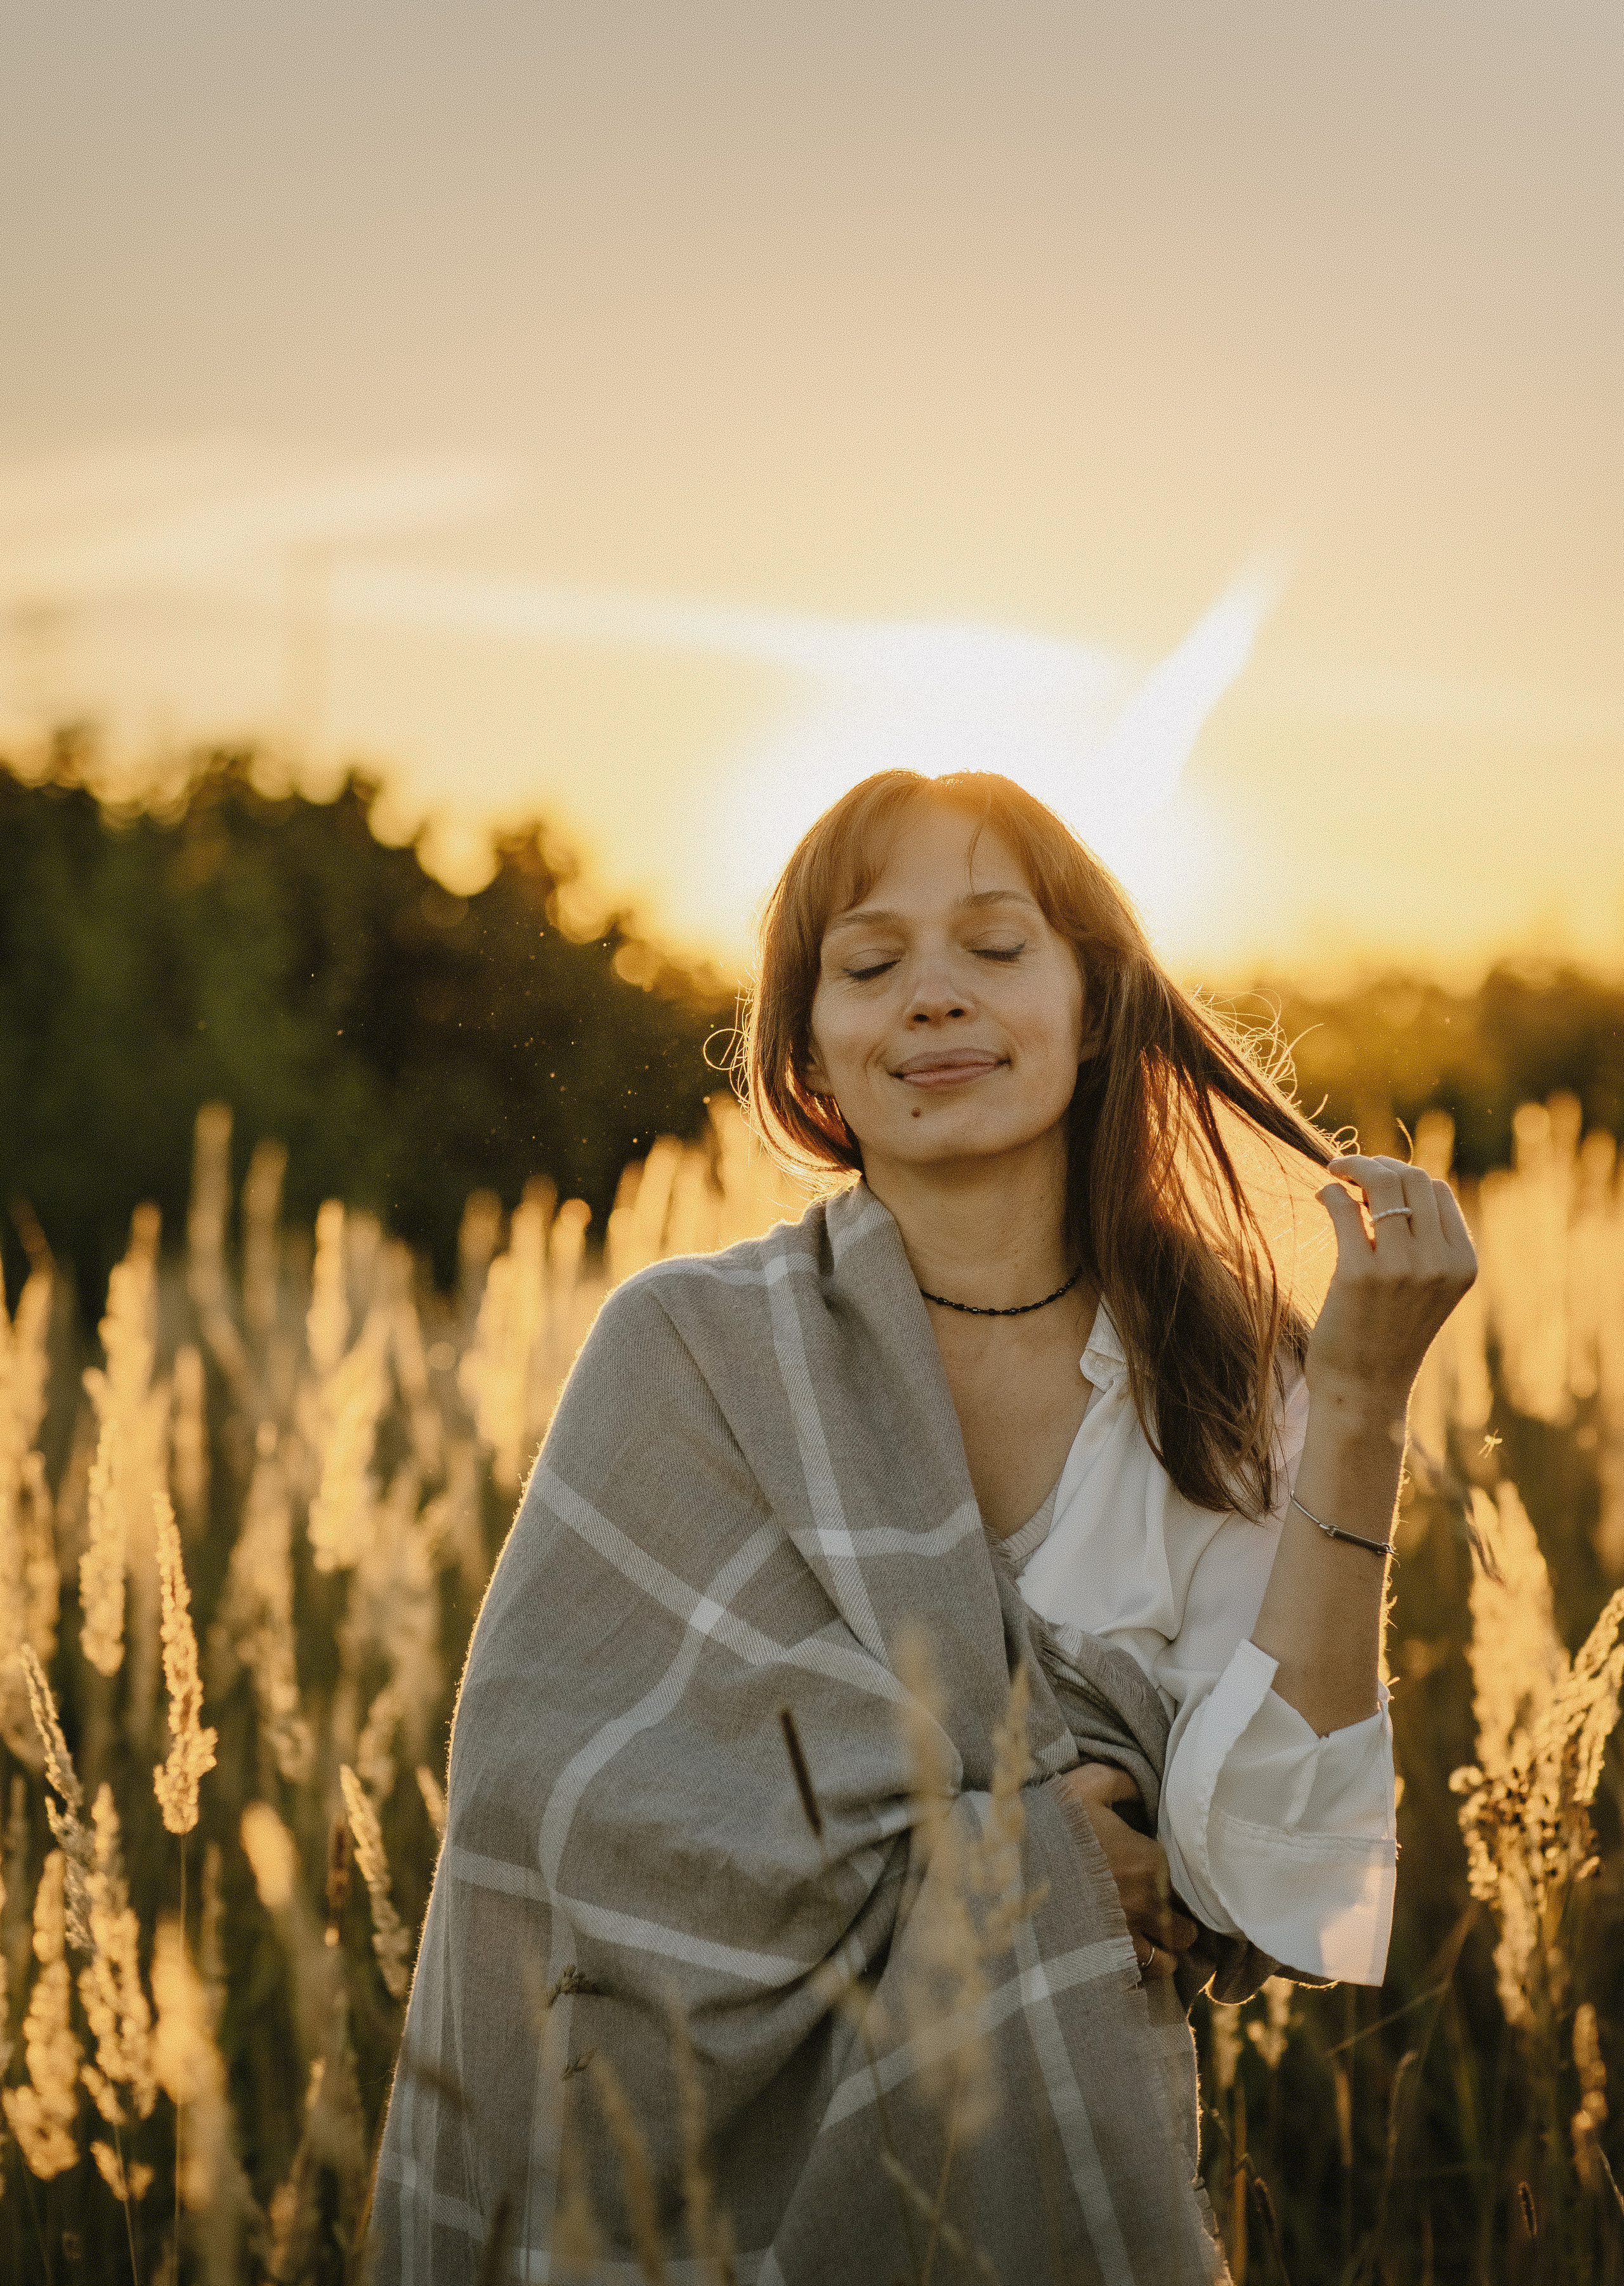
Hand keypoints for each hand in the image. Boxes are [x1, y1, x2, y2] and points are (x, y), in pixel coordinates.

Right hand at [1053, 1764, 1196, 1980]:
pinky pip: (1135, 1979)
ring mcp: (1126, 1939)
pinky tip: (1122, 1958)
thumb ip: (1123, 1782)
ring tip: (1145, 1941)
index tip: (1156, 1877)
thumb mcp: (1087, 1784)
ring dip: (1160, 1953)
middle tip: (1157, 1913)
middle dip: (1176, 1925)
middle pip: (1184, 1931)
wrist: (1012, 1862)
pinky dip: (1134, 1972)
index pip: (1184, 1881)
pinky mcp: (1103, 1962)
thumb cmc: (1052, 1821)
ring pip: (1166, 1962)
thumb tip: (1142, 1786)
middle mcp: (1147, 1906)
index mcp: (1149, 1862)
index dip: (1172, 1882)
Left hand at [1307, 1154, 1477, 1409]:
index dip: (1404, 1175)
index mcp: (1462, 1262)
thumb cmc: (1388, 1335)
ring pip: (1381, 1183)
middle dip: (1378, 1165)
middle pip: (1412, 1178)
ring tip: (1334, 1174)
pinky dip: (1330, 1191)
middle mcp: (1438, 1262)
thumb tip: (1387, 1179)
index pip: (1437, 1190)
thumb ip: (1423, 1241)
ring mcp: (1401, 1267)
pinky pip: (1344, 1207)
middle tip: (1349, 1171)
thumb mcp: (1426, 1287)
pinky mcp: (1359, 1273)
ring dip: (1353, 1168)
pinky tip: (1322, 1196)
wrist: (1366, 1391)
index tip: (1375, 1181)